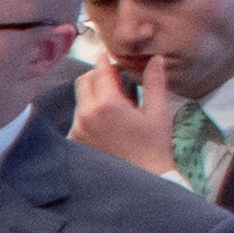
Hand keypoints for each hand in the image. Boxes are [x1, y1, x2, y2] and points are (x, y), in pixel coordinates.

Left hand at [70, 48, 184, 177]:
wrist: (144, 178)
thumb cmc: (154, 145)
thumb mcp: (158, 112)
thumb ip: (154, 82)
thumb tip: (156, 58)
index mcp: (107, 104)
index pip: (99, 71)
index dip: (105, 59)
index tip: (109, 54)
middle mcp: (86, 115)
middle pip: (84, 81)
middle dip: (97, 75)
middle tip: (114, 77)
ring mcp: (77, 129)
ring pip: (80, 99)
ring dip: (94, 95)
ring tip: (115, 104)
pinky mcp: (74, 141)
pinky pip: (78, 118)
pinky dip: (90, 113)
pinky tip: (107, 121)